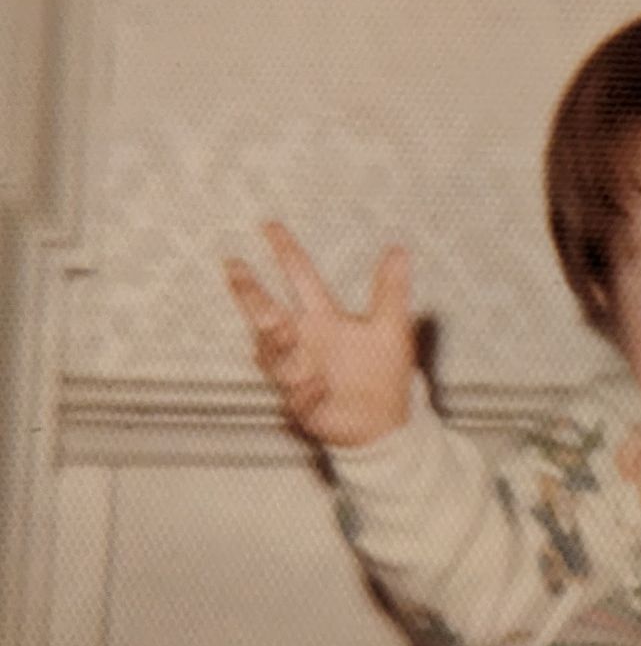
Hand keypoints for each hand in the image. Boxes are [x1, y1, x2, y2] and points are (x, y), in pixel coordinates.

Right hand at [225, 222, 414, 447]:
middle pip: (267, 311)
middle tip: (236, 270)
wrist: (383, 421)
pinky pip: (298, 395)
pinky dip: (306, 389)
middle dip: (250, 293)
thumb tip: (400, 249)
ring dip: (276, 342)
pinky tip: (317, 383)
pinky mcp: (303, 403)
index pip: (299, 277)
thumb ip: (392, 290)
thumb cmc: (382, 373)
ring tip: (281, 328)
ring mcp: (298, 371)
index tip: (270, 225)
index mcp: (323, 318)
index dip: (285, 252)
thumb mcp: (392, 327)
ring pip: (274, 354)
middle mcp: (304, 341)